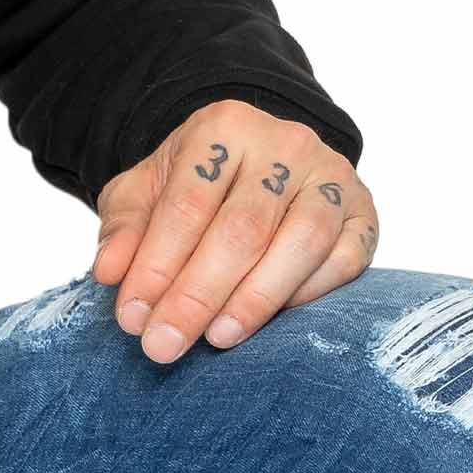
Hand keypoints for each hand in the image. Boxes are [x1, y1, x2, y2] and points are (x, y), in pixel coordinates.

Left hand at [90, 99, 379, 364]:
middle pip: (242, 229)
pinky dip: (309, 294)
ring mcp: (331, 175)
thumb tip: (109, 272)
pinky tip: (271, 322)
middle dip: (198, 295)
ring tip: (216, 338)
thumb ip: (125, 228)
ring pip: (301, 242)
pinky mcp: (363, 212)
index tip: (132, 318)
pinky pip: (344, 258)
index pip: (187, 204)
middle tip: (164, 344)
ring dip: (255, 299)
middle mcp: (285, 143)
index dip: (157, 265)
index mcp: (223, 128)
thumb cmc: (195, 186)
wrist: (258, 163)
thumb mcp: (146, 192)